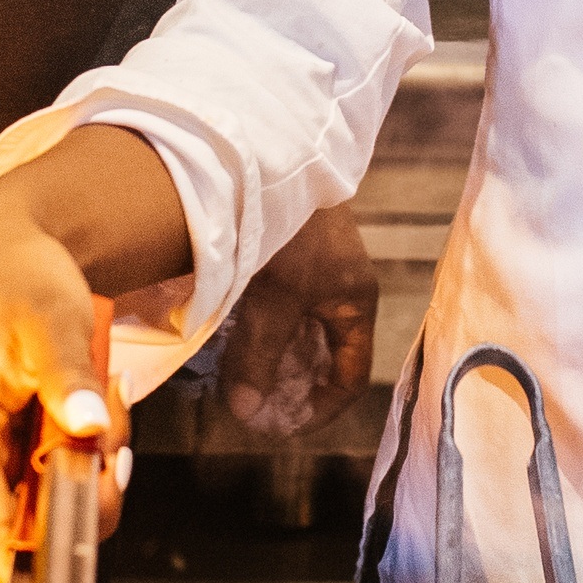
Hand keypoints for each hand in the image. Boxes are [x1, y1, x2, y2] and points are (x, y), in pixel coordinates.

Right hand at [0, 182, 124, 582]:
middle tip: (109, 431)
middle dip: (81, 488)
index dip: (36, 556)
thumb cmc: (14, 279)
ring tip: (96, 401)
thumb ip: (69, 378)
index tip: (83, 554)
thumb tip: (88, 425)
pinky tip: (81, 409)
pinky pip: (33, 478)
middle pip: (23, 522)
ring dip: (78, 465)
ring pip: (35, 502)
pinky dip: (66, 453)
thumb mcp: (54, 320)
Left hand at [220, 201, 378, 436]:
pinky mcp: (283, 259)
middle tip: (251, 410)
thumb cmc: (289, 229)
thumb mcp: (276, 296)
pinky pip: (274, 312)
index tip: (283, 426)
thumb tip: (244, 411)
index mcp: (355, 302)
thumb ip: (259, 355)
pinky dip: (254, 334)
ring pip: (293, 335)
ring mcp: (311, 274)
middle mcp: (338, 291)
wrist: (270, 156)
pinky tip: (227, 346)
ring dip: (268, 361)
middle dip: (289, 388)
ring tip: (234, 384)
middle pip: (319, 357)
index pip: (351, 375)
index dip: (322, 408)